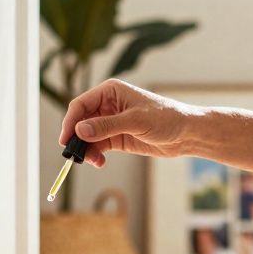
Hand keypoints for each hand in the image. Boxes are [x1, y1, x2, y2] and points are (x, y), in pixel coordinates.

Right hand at [58, 79, 202, 167]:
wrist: (186, 134)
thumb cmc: (165, 118)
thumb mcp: (135, 121)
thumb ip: (106, 126)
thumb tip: (79, 131)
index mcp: (110, 92)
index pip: (81, 105)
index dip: (70, 122)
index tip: (66, 140)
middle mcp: (107, 105)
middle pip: (81, 121)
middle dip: (77, 138)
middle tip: (76, 155)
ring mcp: (111, 122)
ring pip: (87, 136)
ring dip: (86, 149)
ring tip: (93, 161)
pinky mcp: (117, 138)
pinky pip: (98, 146)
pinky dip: (95, 155)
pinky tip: (99, 162)